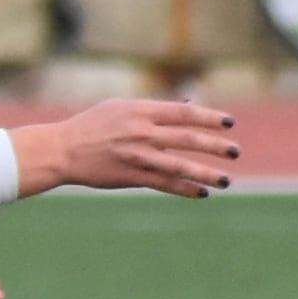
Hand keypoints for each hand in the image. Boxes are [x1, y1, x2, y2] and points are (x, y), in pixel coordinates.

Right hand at [19, 93, 236, 197]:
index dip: (209, 118)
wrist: (62, 150)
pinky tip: (201, 193)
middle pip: (187, 139)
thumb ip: (154, 108)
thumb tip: (187, 105)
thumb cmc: (92, 125)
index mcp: (140, 111)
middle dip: (215, 146)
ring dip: (206, 173)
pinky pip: (164, 184)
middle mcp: (142, 132)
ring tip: (226, 180)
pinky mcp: (131, 176)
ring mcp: (137, 156)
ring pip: (180, 165)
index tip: (229, 124)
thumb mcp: (120, 107)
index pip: (184, 113)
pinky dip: (184, 189)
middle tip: (235, 152)